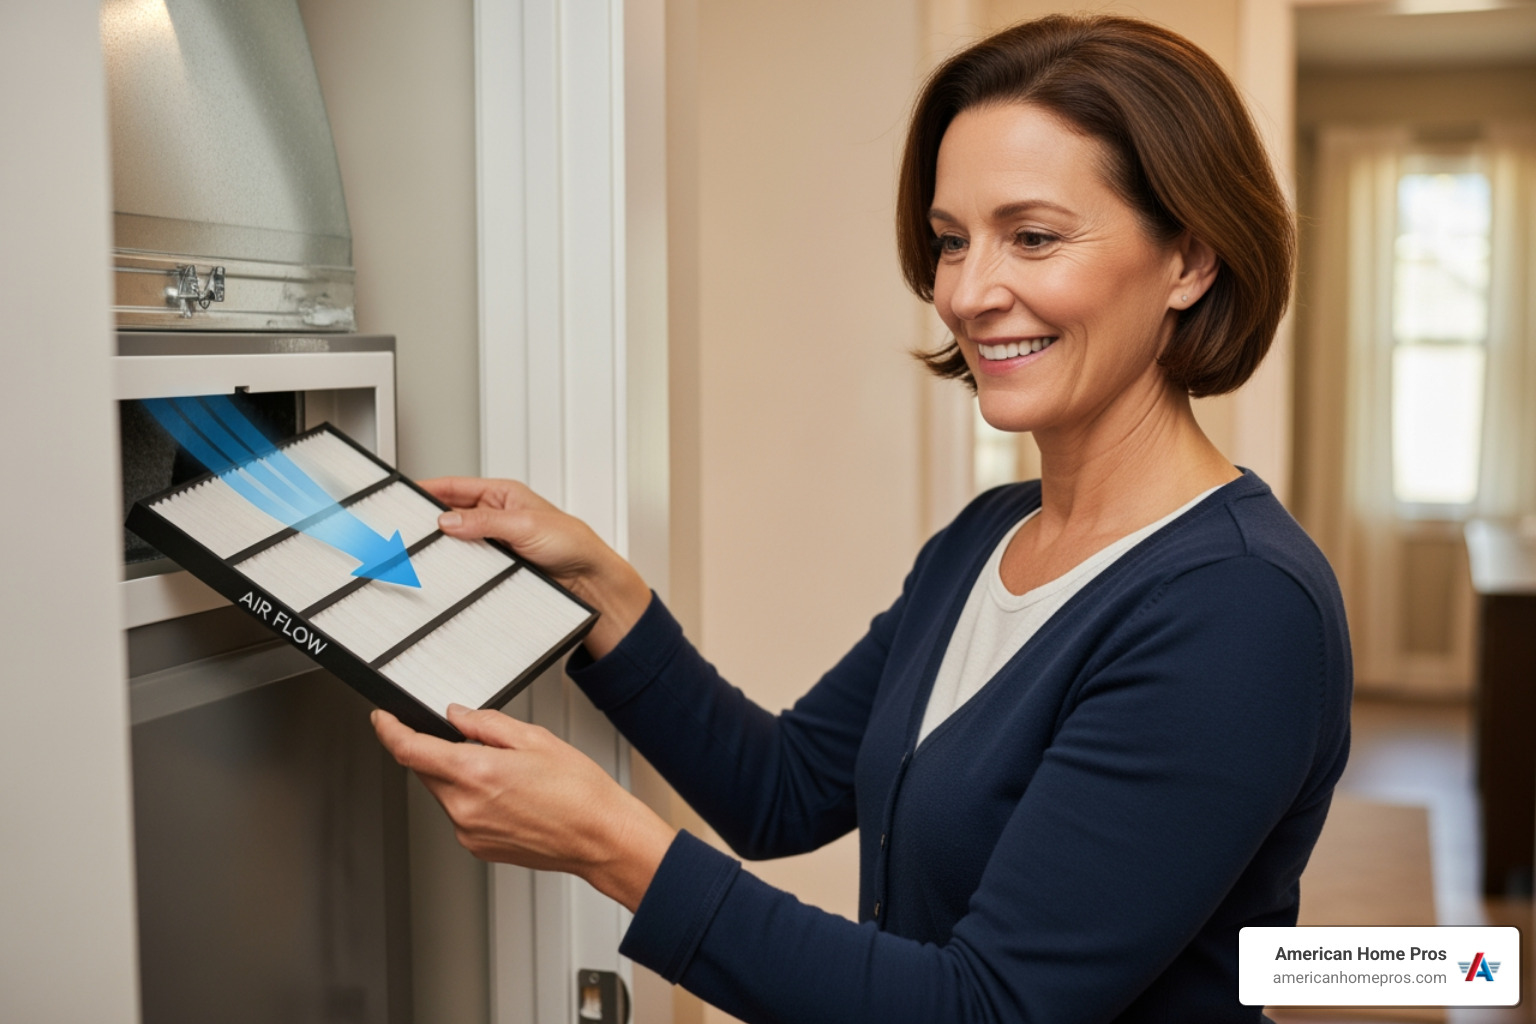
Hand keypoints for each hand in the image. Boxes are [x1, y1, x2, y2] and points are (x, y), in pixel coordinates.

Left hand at [373, 704, 674, 912]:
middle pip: (426, 771)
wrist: (601, 837)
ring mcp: (469, 832)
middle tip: (481, 745)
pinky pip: (460, 815)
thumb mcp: (535, 738)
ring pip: (444, 793)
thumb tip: (457, 716)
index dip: (389, 730)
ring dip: (459, 777)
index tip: (383, 719)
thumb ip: (486, 724)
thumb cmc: (580, 792)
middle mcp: (465, 808)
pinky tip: (510, 797)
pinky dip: (472, 800)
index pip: (410, 750)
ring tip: (508, 775)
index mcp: (476, 774)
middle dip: (440, 752)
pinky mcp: (478, 848)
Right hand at [420, 476, 650, 657]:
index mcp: (503, 494)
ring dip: (443, 547)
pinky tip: (446, 573)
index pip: (456, 487)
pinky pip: (468, 565)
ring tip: (423, 552)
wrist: (588, 580)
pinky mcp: (497, 566)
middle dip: (430, 521)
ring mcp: (494, 542)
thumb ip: (484, 523)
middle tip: (406, 529)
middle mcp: (496, 516)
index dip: (429, 490)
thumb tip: (448, 520)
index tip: (404, 496)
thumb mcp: (525, 525)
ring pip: (457, 542)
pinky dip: (456, 568)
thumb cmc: (572, 542)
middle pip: (451, 515)